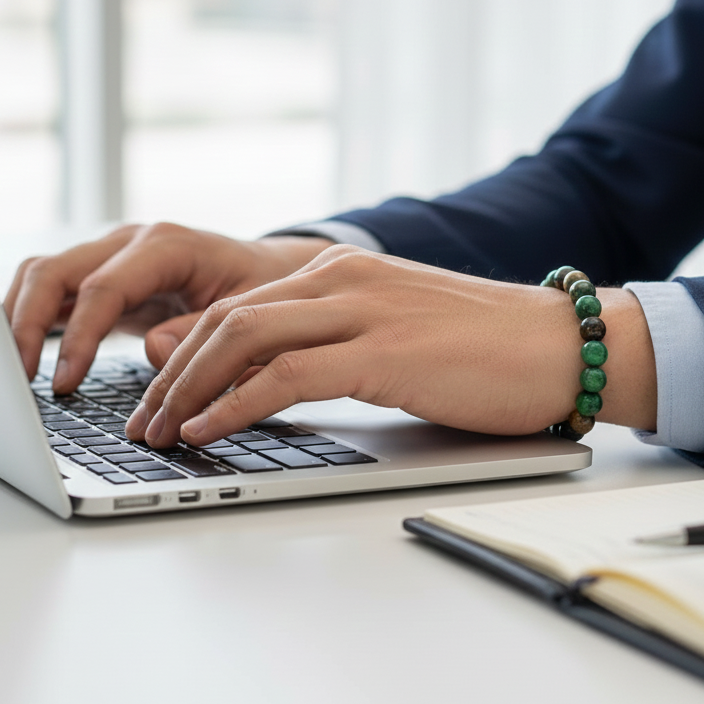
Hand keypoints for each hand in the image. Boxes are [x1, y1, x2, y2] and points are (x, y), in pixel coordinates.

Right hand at [3, 224, 334, 391]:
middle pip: (54, 270)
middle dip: (26, 322)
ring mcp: (112, 257)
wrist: (270, 271)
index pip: (103, 287)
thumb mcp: (249, 310)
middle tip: (18, 379)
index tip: (65, 382)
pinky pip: (54, 292)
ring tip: (11, 374)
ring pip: (42, 276)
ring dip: (18, 320)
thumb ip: (202, 331)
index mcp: (167, 245)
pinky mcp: (104, 279)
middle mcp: (130, 243)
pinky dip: (32, 321)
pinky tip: (25, 359)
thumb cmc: (264, 289)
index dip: (79, 336)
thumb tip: (153, 351)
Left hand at [126, 245, 657, 446]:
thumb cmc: (484, 349)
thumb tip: (273, 380)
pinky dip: (236, 404)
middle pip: (228, 319)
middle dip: (174, 373)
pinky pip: (286, 375)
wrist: (559, 343)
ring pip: (244, 339)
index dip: (188, 351)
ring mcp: (363, 309)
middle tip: (145, 420)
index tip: (160, 393)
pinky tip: (209, 431)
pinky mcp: (384, 351)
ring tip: (162, 432)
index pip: (241, 304)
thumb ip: (334, 344)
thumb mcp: (393, 333)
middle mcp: (345, 278)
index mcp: (344, 271)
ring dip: (190, 389)